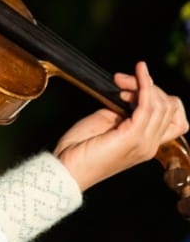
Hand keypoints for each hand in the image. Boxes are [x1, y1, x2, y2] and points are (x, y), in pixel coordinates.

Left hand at [54, 60, 188, 190]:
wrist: (67, 167)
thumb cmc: (81, 147)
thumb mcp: (106, 123)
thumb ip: (123, 111)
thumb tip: (131, 93)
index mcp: (145, 142)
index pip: (174, 118)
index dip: (157, 96)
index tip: (127, 89)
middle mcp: (150, 144)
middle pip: (170, 108)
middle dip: (148, 86)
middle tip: (121, 82)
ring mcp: (144, 142)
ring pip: (161, 105)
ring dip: (142, 84)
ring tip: (120, 81)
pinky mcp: (132, 138)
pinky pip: (148, 107)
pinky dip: (145, 86)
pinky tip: (138, 74)